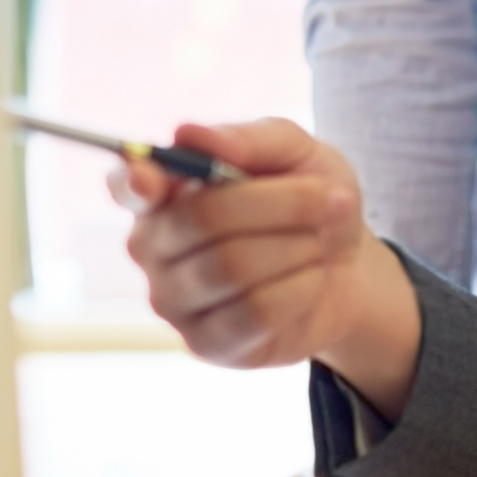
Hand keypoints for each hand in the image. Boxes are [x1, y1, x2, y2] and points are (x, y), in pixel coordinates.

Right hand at [109, 119, 420, 418]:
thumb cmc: (311, 202)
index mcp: (165, 191)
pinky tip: (312, 280)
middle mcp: (154, 246)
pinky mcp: (206, 343)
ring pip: (233, 267)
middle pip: (204, 218)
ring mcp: (174, 300)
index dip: (132, 182)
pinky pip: (255, 312)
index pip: (125, 185)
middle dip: (284, 204)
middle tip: (327, 200)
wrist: (351, 269)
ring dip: (299, 247)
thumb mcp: (297, 154)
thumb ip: (248, 139)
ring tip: (320, 243)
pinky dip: (302, 288)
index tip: (151, 181)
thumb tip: (188, 133)